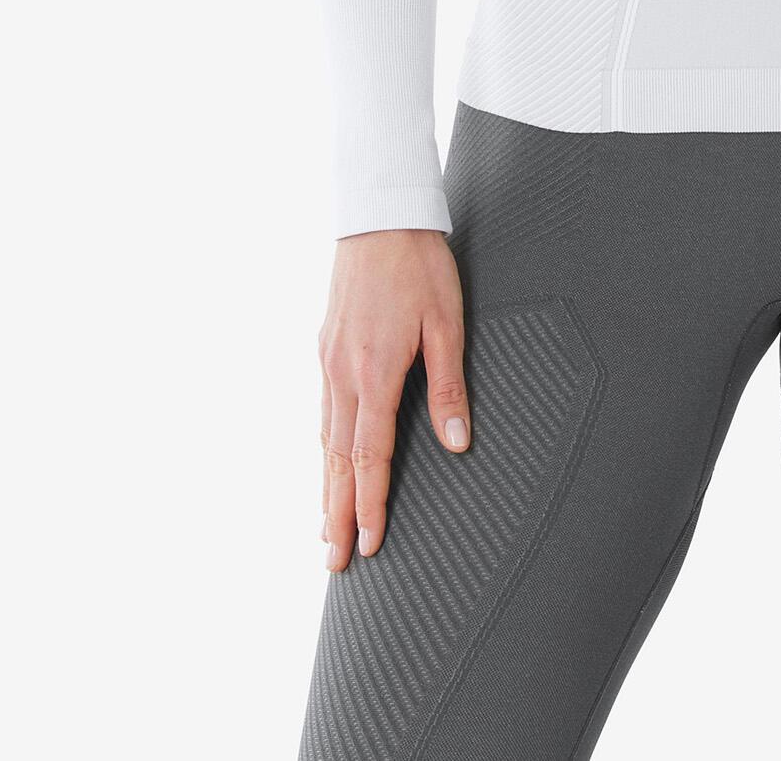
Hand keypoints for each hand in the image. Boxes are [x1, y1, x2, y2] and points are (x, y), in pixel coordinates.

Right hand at [318, 228, 471, 567]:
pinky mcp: (324, 347)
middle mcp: (342, 375)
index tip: (368, 546)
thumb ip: (449, 389)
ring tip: (324, 529)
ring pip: (325, 440)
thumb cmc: (419, 267)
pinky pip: (322, 412)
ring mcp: (327, 362)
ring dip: (326, 488)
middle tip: (333, 564)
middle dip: (337, 515)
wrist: (379, 216)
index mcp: (374, 374)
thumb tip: (458, 445)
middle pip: (339, 461)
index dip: (370, 506)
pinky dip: (323, 449)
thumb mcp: (447, 324)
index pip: (370, 458)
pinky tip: (327, 463)